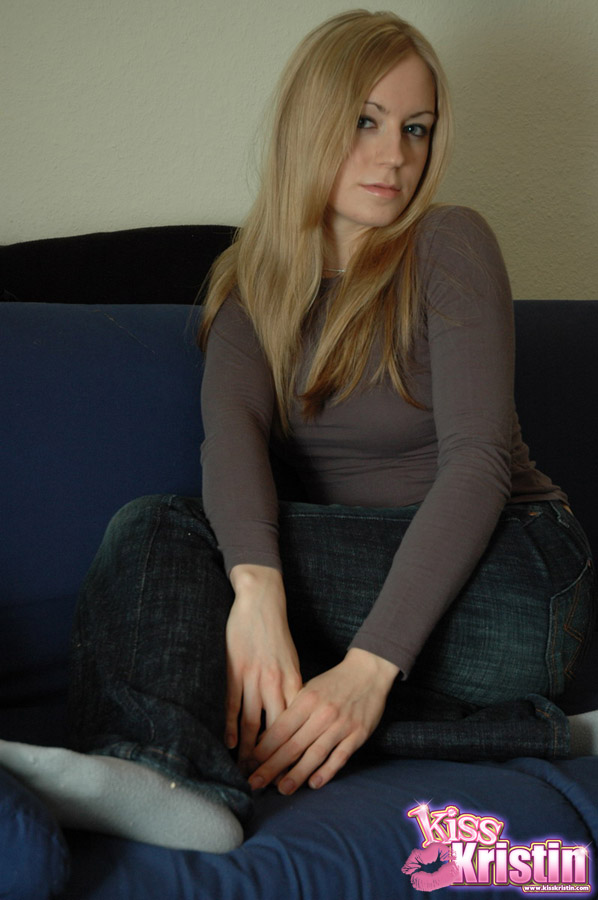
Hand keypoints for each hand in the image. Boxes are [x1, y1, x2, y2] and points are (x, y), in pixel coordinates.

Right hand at [226, 565, 301, 770]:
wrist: (262, 603)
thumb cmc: (276, 633)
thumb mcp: (291, 660)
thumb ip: (292, 686)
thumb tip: (294, 713)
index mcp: (293, 681)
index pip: (296, 724)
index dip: (294, 747)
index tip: (292, 770)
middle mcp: (275, 683)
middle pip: (276, 729)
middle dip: (272, 756)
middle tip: (268, 780)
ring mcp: (254, 678)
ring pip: (253, 721)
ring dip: (249, 749)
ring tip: (247, 770)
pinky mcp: (235, 671)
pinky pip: (233, 704)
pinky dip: (231, 726)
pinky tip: (230, 744)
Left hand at [247, 648, 398, 793]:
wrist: (368, 672)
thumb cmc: (333, 682)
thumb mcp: (308, 689)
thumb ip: (292, 711)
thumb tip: (267, 737)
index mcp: (306, 700)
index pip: (280, 729)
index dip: (263, 749)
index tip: (249, 764)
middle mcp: (322, 714)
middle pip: (293, 745)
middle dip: (271, 767)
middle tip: (255, 783)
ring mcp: (341, 725)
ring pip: (315, 754)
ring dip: (297, 774)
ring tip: (282, 789)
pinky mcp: (357, 735)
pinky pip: (340, 757)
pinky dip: (327, 771)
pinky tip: (314, 783)